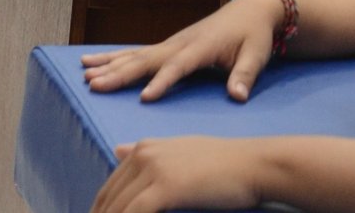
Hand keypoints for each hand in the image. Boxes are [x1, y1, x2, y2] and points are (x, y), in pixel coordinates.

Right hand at [81, 0, 283, 102]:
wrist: (251, 10)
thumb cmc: (253, 35)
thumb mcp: (255, 55)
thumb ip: (244, 76)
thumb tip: (237, 96)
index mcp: (201, 48)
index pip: (178, 67)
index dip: (163, 82)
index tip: (145, 98)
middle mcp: (180, 43)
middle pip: (146, 60)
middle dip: (120, 74)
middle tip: (95, 85)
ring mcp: (171, 43)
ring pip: (135, 55)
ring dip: (110, 65)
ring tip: (85, 75)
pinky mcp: (167, 45)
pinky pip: (136, 52)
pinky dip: (113, 58)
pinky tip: (92, 63)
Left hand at [90, 136, 264, 212]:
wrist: (253, 164)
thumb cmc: (223, 164)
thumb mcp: (180, 152)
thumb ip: (148, 154)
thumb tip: (116, 149)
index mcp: (145, 148)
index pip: (110, 189)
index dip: (101, 212)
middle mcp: (144, 154)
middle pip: (108, 200)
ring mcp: (154, 169)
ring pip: (118, 209)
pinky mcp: (165, 187)